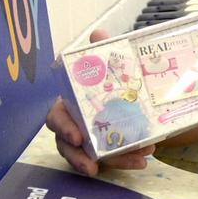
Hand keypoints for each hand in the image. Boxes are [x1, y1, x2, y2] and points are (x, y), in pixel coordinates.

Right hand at [45, 29, 154, 176]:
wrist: (134, 92)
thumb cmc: (110, 80)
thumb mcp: (109, 66)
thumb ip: (102, 52)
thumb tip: (98, 33)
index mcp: (70, 104)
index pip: (56, 118)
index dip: (63, 128)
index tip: (78, 137)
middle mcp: (74, 125)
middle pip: (67, 145)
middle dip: (78, 157)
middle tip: (94, 165)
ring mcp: (88, 142)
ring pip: (91, 157)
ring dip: (114, 161)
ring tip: (137, 161)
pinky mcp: (103, 152)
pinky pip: (110, 161)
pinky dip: (125, 162)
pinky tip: (141, 161)